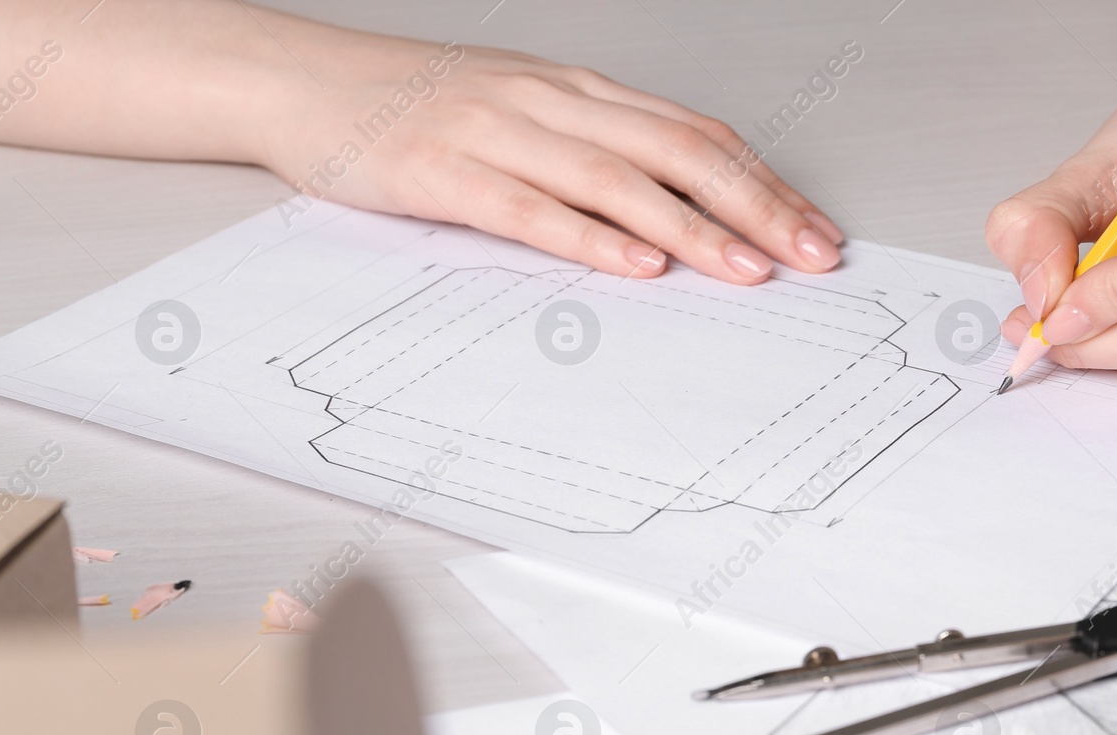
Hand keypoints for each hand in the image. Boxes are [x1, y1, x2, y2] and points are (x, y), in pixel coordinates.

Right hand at [257, 38, 844, 284]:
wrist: (300, 82)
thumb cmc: (417, 106)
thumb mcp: (523, 114)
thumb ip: (593, 155)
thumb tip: (677, 217)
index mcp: (578, 90)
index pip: (695, 135)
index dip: (764, 183)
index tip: (815, 229)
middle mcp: (551, 103)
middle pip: (677, 153)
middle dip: (756, 208)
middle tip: (811, 256)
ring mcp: (498, 134)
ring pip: (617, 180)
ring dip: (693, 229)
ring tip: (747, 271)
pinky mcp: (444, 173)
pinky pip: (531, 209)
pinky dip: (591, 238)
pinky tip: (638, 265)